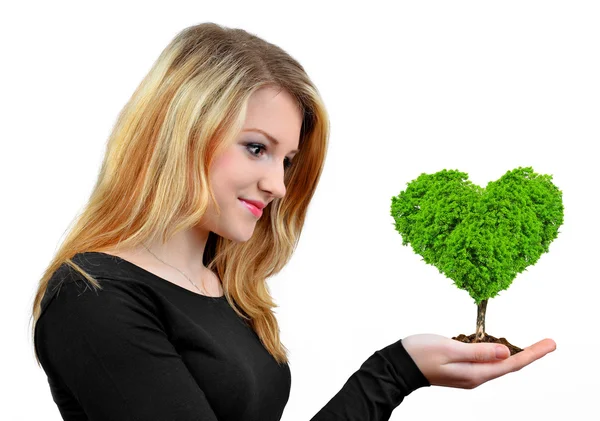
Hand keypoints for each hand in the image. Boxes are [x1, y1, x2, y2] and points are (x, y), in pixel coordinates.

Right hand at [401, 333, 555, 388]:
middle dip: (529, 353)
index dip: (532, 353)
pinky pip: (485, 361)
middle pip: (508, 365)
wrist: (398, 365)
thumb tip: (505, 351)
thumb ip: (478, 351)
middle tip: (547, 343)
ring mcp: (468, 374)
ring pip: (497, 363)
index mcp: (475, 373)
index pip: (511, 363)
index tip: (550, 344)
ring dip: (514, 353)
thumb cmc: (419, 354)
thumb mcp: (449, 348)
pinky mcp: (460, 368)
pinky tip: (498, 345)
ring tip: (530, 345)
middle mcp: (475, 377)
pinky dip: (496, 352)